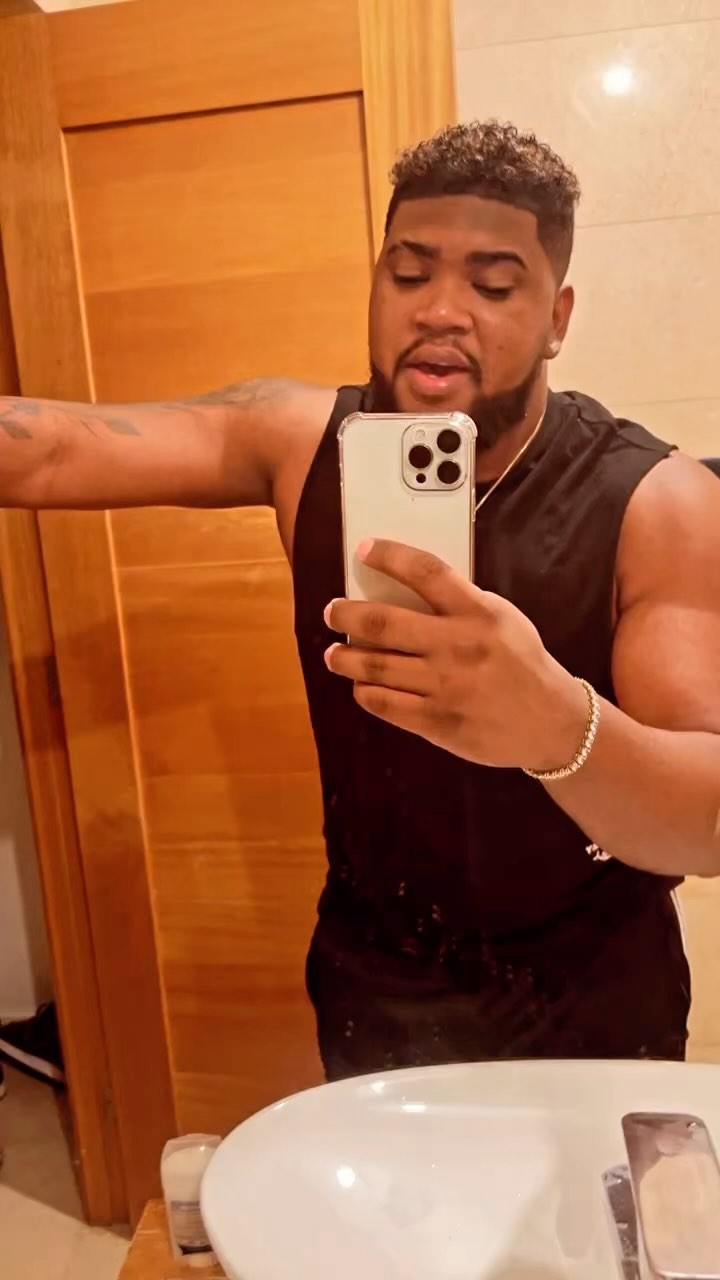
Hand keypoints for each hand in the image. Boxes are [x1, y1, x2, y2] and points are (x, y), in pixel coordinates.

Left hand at [324, 539, 587, 770]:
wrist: (552, 722)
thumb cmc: (522, 664)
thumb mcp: (503, 619)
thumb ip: (461, 604)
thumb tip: (405, 588)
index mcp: (478, 613)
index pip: (426, 571)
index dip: (390, 555)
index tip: (365, 549)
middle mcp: (457, 647)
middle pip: (383, 622)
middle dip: (346, 614)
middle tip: (332, 612)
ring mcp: (444, 686)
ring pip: (375, 666)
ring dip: (344, 658)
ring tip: (333, 654)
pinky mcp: (437, 722)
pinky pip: (385, 704)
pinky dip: (365, 693)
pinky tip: (361, 686)